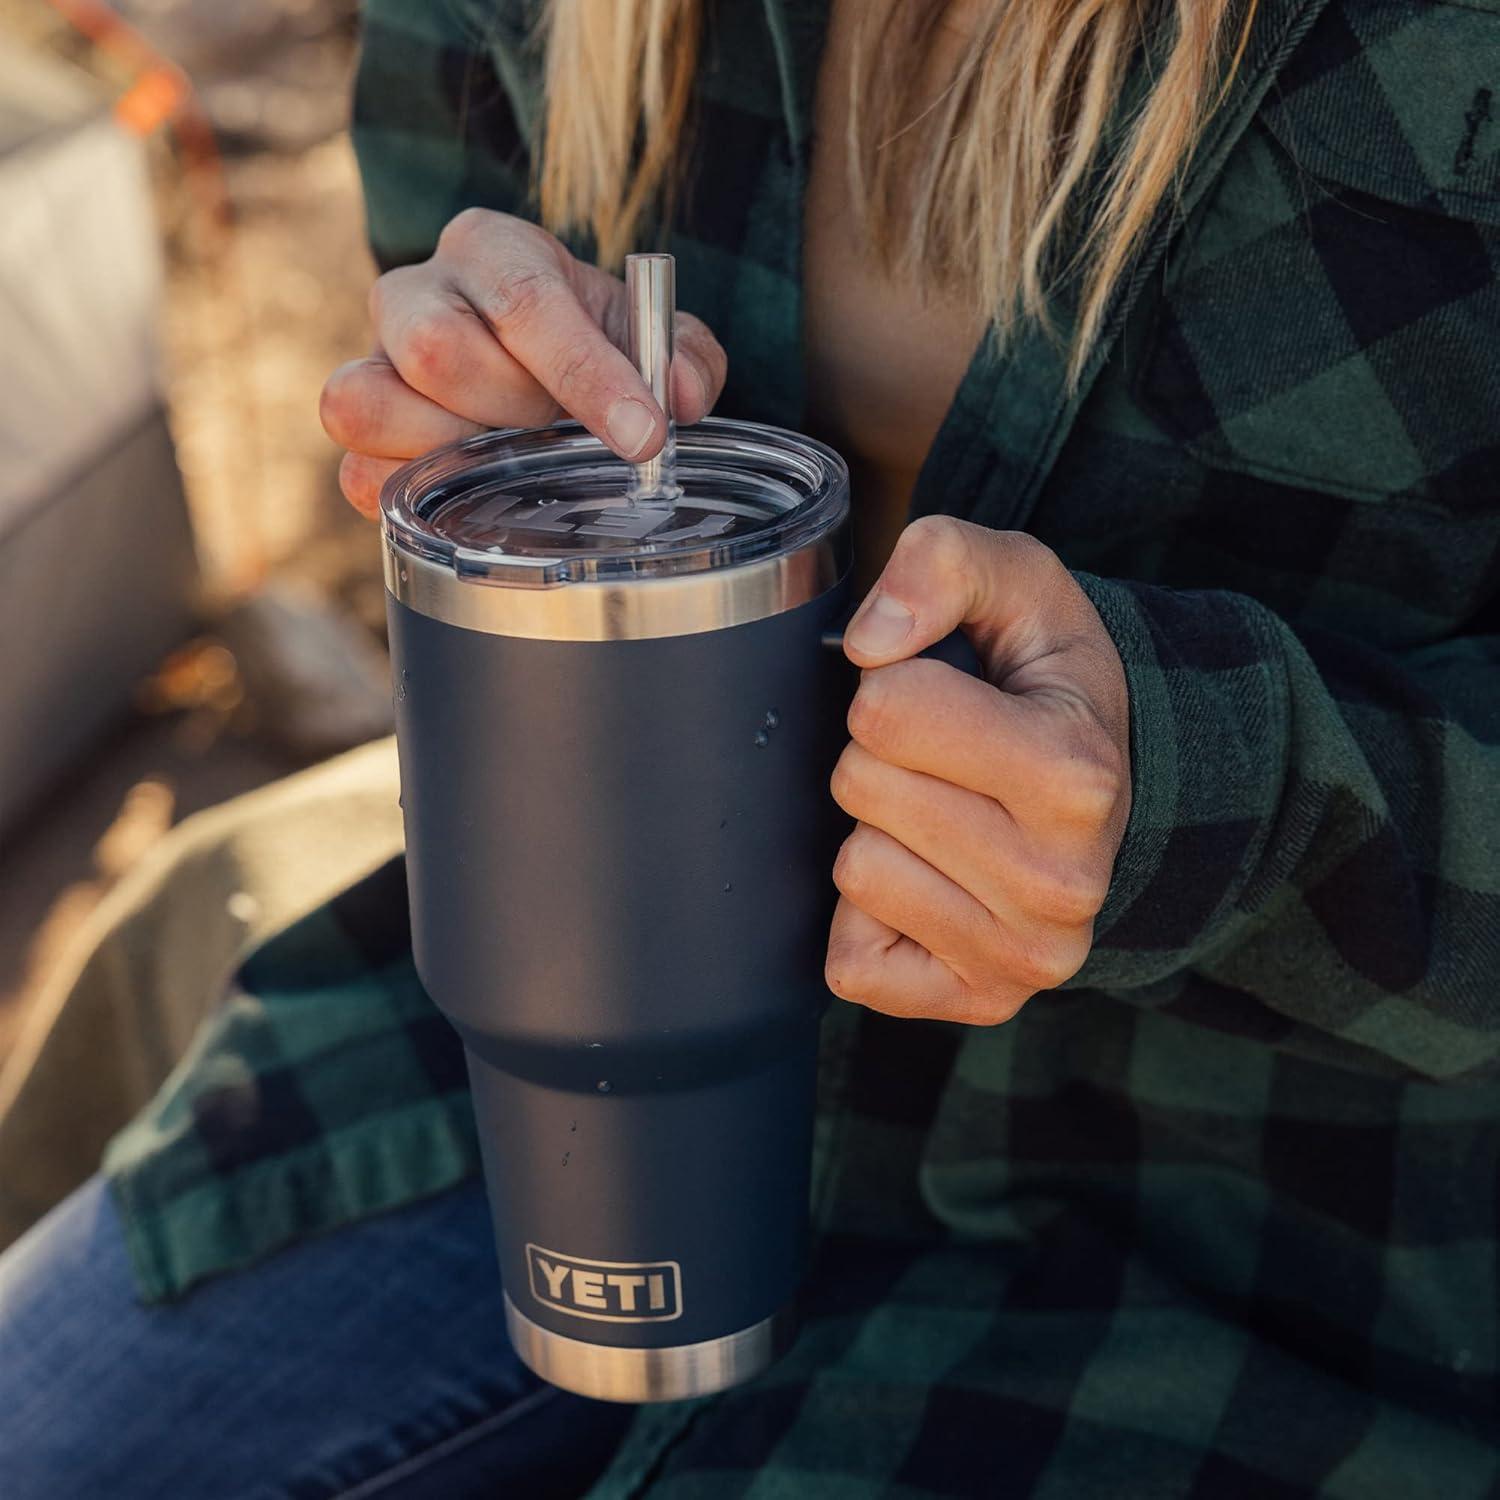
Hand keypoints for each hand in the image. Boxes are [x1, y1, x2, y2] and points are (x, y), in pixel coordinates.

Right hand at [319, 209, 727, 515]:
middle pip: (434, 348)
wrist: (535, 364)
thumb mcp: (650, 336)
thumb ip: (685, 356)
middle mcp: (414, 292)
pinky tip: (469, 495)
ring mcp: (371, 361)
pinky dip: (414, 496)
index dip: (587, 375)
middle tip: (557, 431)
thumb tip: (682, 397)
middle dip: (514, 411)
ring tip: (507, 460)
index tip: (644, 434)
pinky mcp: (357, 432)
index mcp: (491, 249)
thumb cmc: (591, 342)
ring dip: (451, 452)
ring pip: (365, 403)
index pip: (525, 299)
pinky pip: (355, 472)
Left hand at [826, 517, 1130, 1024]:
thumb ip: (943, 563)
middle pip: (860, 788)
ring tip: (945, 820)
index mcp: (1077, 776)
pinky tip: (929, 884)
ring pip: (854, 873)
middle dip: (880, 758)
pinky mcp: (976, 1003)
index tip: (948, 697)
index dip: (895, 685)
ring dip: (878, 835)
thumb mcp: (1016, 583)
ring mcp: (1023, 958)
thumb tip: (870, 642)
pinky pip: (851, 960)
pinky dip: (869, 919)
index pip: (885, 710)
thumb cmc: (1047, 685)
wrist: (1111, 787)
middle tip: (945, 763)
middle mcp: (1061, 884)